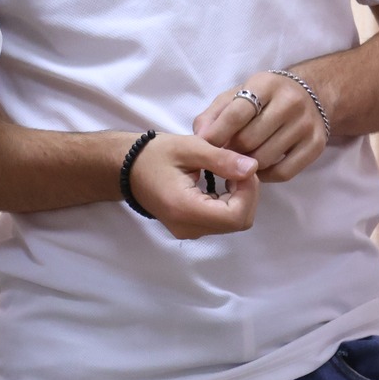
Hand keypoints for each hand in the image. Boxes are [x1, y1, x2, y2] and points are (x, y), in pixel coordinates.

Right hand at [127, 134, 259, 239]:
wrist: (125, 169)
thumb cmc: (153, 154)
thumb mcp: (189, 148)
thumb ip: (222, 159)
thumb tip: (253, 168)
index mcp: (185, 210)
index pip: (236, 216)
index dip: (249, 192)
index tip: (244, 167)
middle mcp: (188, 228)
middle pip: (238, 222)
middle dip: (248, 194)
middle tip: (240, 167)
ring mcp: (189, 231)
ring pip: (232, 223)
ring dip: (240, 197)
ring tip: (231, 171)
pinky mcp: (190, 227)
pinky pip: (221, 220)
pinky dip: (230, 201)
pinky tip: (223, 180)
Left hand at [193, 71, 328, 183]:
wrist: (311, 93)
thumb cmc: (265, 97)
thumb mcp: (237, 95)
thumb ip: (214, 114)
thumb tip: (201, 136)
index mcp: (266, 85)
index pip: (236, 114)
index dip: (217, 134)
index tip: (205, 146)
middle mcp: (290, 102)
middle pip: (249, 140)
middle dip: (231, 151)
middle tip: (224, 154)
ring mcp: (306, 125)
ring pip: (264, 159)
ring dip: (246, 165)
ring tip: (240, 161)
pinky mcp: (316, 145)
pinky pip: (283, 172)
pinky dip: (266, 176)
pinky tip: (259, 168)